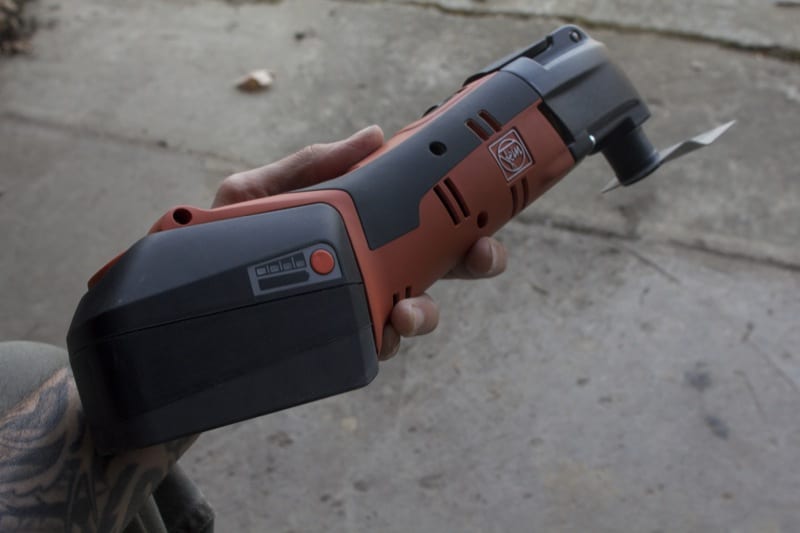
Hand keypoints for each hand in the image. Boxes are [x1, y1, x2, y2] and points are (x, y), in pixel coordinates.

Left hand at [213, 126, 506, 359]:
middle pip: (437, 270)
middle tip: (481, 257)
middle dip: (473, 264)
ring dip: (428, 314)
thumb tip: (372, 136)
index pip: (420, 223)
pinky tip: (378, 335)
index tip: (485, 217)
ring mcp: (352, 313)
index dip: (462, 220)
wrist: (171, 323)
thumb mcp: (252, 196)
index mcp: (355, 232)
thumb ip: (308, 166)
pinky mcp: (336, 349)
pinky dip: (386, 343)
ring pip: (413, 316)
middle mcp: (362, 273)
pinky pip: (375, 349)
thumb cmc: (212, 250)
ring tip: (406, 311)